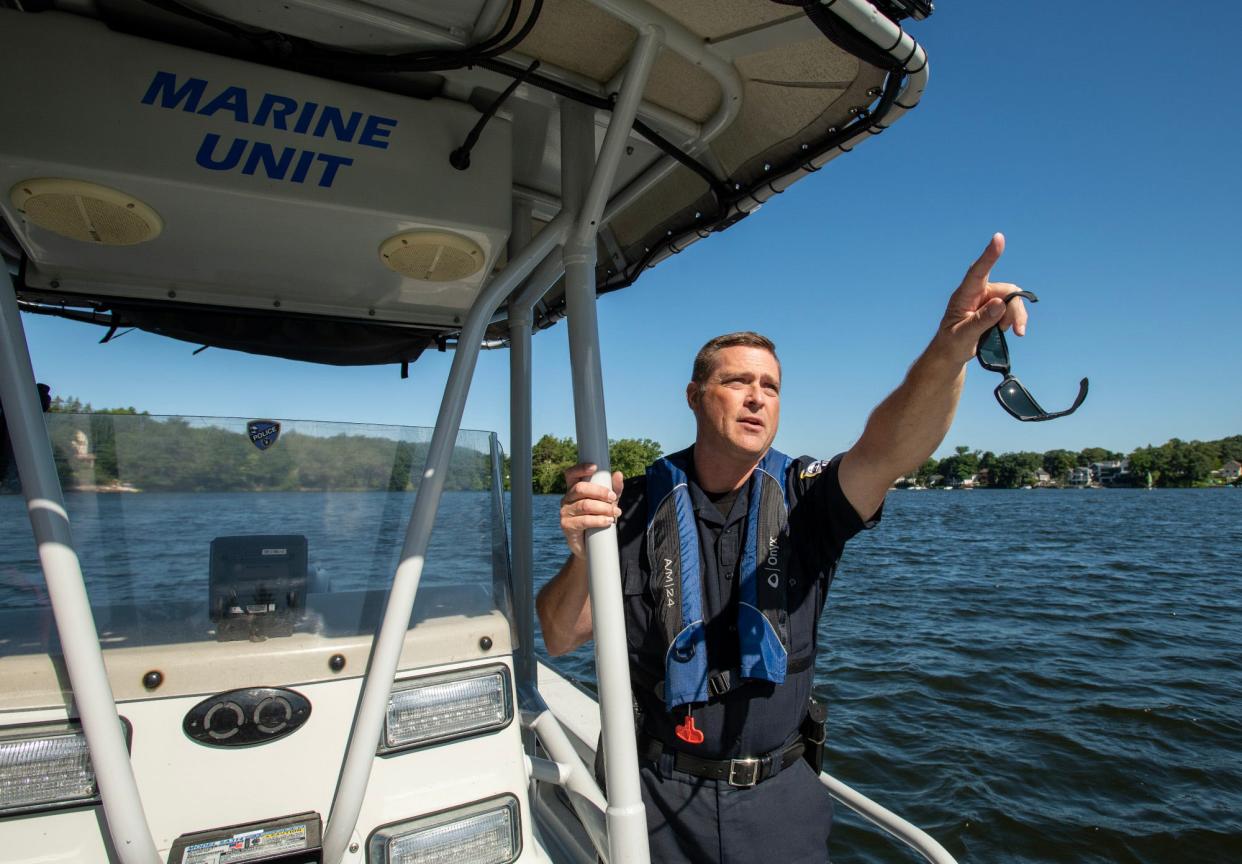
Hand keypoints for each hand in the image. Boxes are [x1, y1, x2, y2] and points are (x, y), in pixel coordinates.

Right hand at [559, 462, 623, 559]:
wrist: (590, 547)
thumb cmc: (597, 520)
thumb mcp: (608, 503)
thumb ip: (614, 489)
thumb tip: (618, 474)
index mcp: (574, 490)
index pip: (571, 474)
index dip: (580, 469)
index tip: (594, 467)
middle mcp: (566, 499)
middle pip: (580, 489)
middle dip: (600, 492)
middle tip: (613, 498)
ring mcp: (565, 512)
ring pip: (585, 505)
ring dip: (603, 508)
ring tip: (615, 512)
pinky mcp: (566, 526)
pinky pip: (584, 521)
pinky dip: (598, 520)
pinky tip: (608, 521)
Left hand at [937, 232, 1030, 364]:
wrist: (951, 353)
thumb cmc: (951, 343)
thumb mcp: (962, 336)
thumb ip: (980, 321)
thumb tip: (1000, 303)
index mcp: (964, 295)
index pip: (977, 272)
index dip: (989, 255)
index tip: (998, 238)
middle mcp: (977, 293)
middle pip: (1006, 290)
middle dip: (1014, 309)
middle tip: (1017, 331)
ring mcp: (987, 299)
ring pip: (1012, 299)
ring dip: (1016, 316)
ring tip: (1012, 333)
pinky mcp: (995, 308)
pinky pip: (1013, 307)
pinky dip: (1016, 319)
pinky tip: (1011, 332)